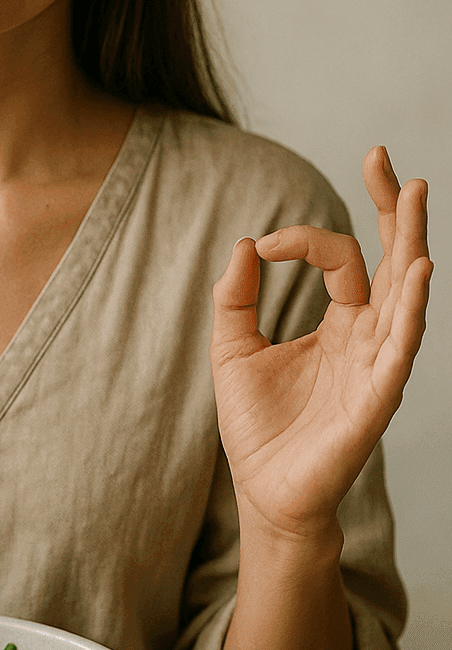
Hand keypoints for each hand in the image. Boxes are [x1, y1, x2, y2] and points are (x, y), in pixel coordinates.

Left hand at [210, 147, 431, 542]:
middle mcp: (368, 336)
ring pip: (404, 295)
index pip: (340, 258)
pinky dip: (410, 309)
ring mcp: (378, 364)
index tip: (264, 244)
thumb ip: (235, 297)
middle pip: (392, 261)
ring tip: (415, 195)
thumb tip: (244, 243)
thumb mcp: (232, 349)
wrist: (265, 492)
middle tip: (382, 158)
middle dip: (392, 209)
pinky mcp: (377, 397)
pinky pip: (401, 347)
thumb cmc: (257, 426)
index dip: (302, 239)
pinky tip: (417, 271)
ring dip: (410, 244)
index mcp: (341, 323)